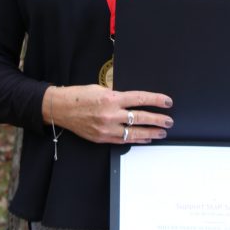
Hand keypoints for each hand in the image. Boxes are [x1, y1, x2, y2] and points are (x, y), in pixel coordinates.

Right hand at [44, 84, 172, 144]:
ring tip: (161, 132)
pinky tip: (145, 138)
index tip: (167, 102)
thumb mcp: (100, 89)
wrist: (61, 108)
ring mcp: (106, 128)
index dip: (156, 100)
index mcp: (111, 98)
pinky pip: (123, 140)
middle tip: (169, 121)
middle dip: (158, 120)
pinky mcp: (102, 138)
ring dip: (150, 132)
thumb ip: (118, 96)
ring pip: (134, 132)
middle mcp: (110, 114)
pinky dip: (136, 139)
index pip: (140, 99)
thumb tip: (134, 101)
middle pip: (140, 117)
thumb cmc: (79, 95)